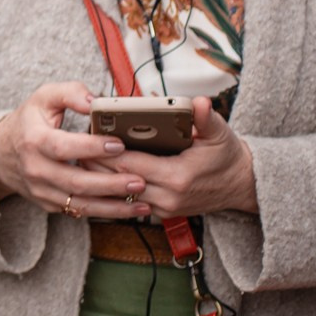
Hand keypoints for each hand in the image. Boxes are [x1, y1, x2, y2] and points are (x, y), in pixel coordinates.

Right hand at [0, 82, 148, 217]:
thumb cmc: (29, 122)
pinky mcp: (48, 204)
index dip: (91, 147)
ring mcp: (41, 190)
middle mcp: (35, 168)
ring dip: (113, 206)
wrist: (1, 152)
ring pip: (79, 203)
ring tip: (141, 203)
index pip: (63, 147)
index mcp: (34, 140)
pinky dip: (104, 212)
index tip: (118, 144)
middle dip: (110, 184)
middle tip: (139, 180)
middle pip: (75, 182)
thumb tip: (95, 102)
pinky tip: (127, 209)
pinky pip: (78, 211)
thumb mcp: (44, 98)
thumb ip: (70, 93)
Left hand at [92, 98, 256, 217]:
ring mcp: (164, 208)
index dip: (106, 151)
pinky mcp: (162, 213)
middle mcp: (168, 197)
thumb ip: (206, 118)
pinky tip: (99, 174)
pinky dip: (115, 188)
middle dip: (96, 164)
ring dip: (101, 178)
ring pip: (121, 194)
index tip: (87, 138)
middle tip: (74, 145)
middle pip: (119, 180)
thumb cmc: (227, 156)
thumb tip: (199, 102)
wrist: (241, 186)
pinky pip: (130, 201)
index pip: (130, 163)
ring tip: (80, 157)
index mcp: (177, 176)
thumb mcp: (220, 133)